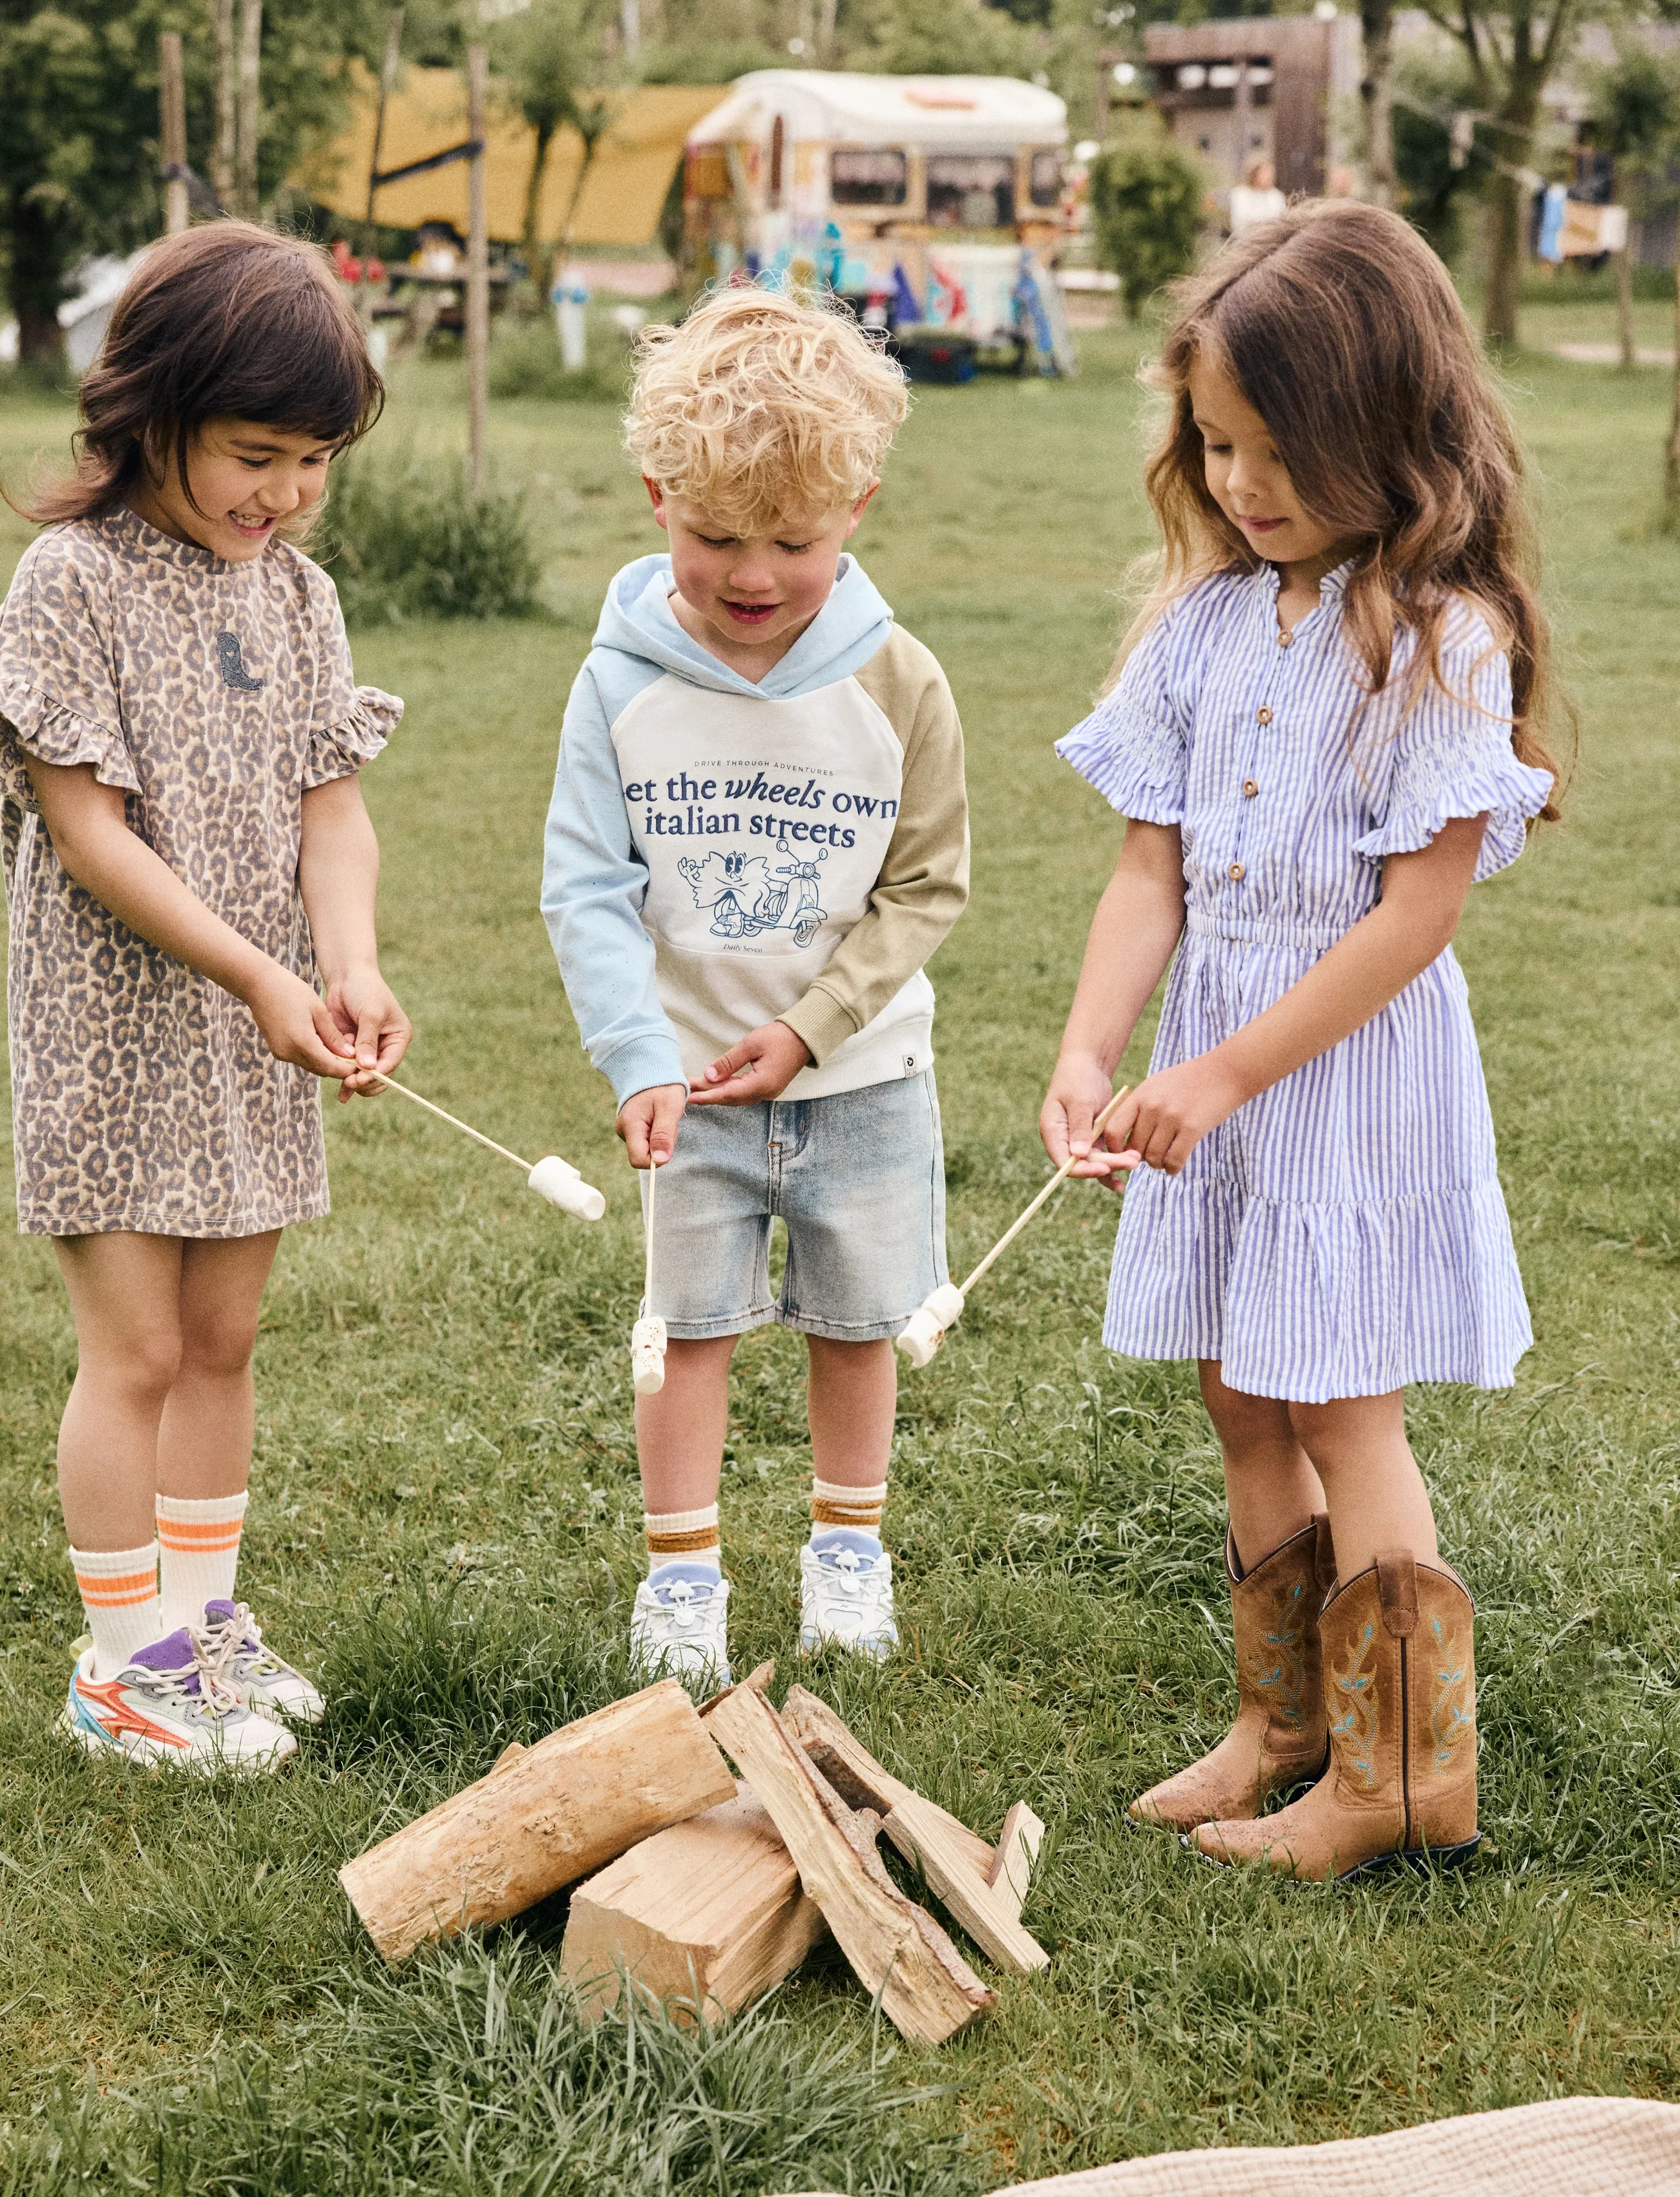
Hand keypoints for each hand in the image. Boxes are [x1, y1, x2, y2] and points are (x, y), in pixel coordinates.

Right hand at [245, 963, 361, 1082]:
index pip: (330, 1067)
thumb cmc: (291, 991)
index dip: (347, 1069)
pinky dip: (314, 1055)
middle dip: (339, 1066)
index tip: (361, 1062)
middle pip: (322, 1070)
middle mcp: (289, 1053)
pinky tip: (323, 1041)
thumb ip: (333, 1036)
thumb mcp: (318, 1011)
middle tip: (355, 1054)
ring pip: (312, 1065)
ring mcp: (281, 1053)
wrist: (259, 985)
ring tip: (340, 1045)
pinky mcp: (277, 1051)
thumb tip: (350, 1055)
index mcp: (302, 1043)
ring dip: (327, 1060)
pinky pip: (301, 1058)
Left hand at [323, 964, 412, 1103]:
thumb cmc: (365, 989)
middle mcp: (385, 1045)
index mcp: (398, 1037)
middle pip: (378, 1073)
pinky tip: (337, 1088)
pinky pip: (348, 1066)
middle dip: (365, 1082)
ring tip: (343, 1093)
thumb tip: (367, 1067)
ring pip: (363, 1074)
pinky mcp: (350, 1047)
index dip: (376, 1075)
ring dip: (353, 1083)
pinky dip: (342, 1074)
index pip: (390, 1063)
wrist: (346, 976)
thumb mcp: (370, 1014)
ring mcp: (367, 1048)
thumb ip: (368, 1041)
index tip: (358, 1080)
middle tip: (349, 1084)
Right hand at [617, 1083, 686, 1167]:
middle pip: (645, 1155)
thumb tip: (659, 1161)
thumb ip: (664, 1135)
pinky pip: (647, 1141)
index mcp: (630, 1126)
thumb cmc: (663, 1086)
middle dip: (662, 1145)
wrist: (652, 1070)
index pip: (638, 1160)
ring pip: (648, 1149)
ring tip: (664, 1116)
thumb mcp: (669, 1108)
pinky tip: (659, 1117)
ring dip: (662, 1138)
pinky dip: (658, 1133)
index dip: (656, 1158)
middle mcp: (624, 1130)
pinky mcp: (631, 1129)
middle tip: (668, 1121)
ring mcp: (626, 1130)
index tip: (668, 1140)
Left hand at [687, 1020, 811, 1106]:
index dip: (707, 1096)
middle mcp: (765, 1093)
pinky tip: (718, 1087)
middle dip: (709, 1094)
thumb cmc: (780, 1037)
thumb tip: (708, 1076)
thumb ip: (728, 1062)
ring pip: (737, 1097)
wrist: (805, 1037)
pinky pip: (745, 1093)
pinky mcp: (769, 1087)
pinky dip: (729, 1090)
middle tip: (688, 1090)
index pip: (728, 1094)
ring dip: (718, 1093)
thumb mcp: (750, 1045)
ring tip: (698, 1089)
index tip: (689, 1097)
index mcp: (762, 1084)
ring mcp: (768, 1092)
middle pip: (731, 1098)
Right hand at [1040, 1053, 1135, 1194]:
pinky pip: (1103, 1155)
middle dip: (1107, 1165)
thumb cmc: (1078, 1078)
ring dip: (1115, 1164)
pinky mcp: (1092, 1138)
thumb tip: (1079, 1155)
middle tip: (1132, 1162)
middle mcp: (1063, 1141)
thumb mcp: (1080, 1101)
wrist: (1087, 1063)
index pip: (1064, 1162)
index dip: (1083, 1169)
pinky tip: (1130, 1164)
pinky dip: (1116, 1159)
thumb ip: (1080, 1128)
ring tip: (1136, 1161)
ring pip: (1095, 1162)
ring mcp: (1078, 1140)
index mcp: (1053, 1133)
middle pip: (1083, 1164)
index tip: (1105, 1168)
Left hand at [1104, 1053, 1249, 1175]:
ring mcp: (1172, 1118)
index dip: (1114, 1148)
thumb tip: (1125, 1140)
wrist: (1225, 1071)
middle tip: (1151, 1158)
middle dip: (1140, 1159)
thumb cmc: (1190, 1080)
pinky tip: (1175, 1166)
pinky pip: (1174, 1160)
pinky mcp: (1192, 1128)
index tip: (1123, 1154)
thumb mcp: (1157, 1085)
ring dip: (1158, 1164)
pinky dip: (1172, 1168)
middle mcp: (1153, 1106)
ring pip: (1153, 1157)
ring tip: (1164, 1160)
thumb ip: (1140, 1108)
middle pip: (1134, 1148)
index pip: (1113, 1130)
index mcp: (1141, 1095)